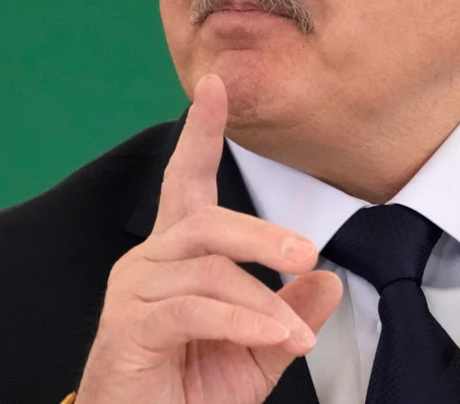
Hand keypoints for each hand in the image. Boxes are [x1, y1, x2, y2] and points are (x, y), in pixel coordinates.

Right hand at [75, 74, 342, 403]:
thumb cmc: (190, 392)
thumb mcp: (256, 349)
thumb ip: (288, 312)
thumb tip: (331, 281)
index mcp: (176, 257)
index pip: (186, 182)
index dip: (201, 134)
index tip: (216, 86)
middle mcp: (148, 263)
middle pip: (205, 222)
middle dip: (261, 234)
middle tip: (307, 254)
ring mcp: (133, 294)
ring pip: (205, 269)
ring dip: (261, 300)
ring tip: (295, 334)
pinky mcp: (129, 329)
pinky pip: (192, 309)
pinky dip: (241, 321)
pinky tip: (275, 337)